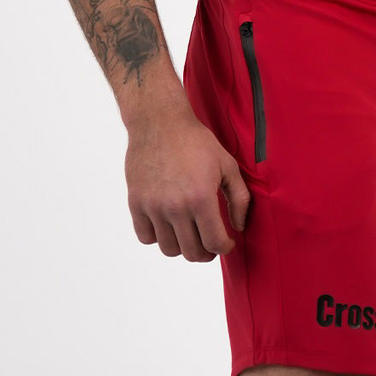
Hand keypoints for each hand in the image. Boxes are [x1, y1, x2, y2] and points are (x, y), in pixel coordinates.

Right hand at [125, 110, 250, 260]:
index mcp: (201, 198)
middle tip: (211, 244)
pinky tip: (169, 225)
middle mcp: (175, 207)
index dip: (224, 248)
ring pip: (169, 249)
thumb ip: (239, 199)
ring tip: (190, 234)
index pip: (214, 243)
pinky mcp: (135, 202)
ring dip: (183, 247)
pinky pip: (145, 237)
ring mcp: (153, 206)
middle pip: (192, 252)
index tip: (227, 243)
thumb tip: (239, 228)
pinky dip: (158, 237)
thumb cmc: (196, 142)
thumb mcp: (228, 166)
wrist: (159, 122)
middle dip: (206, 253)